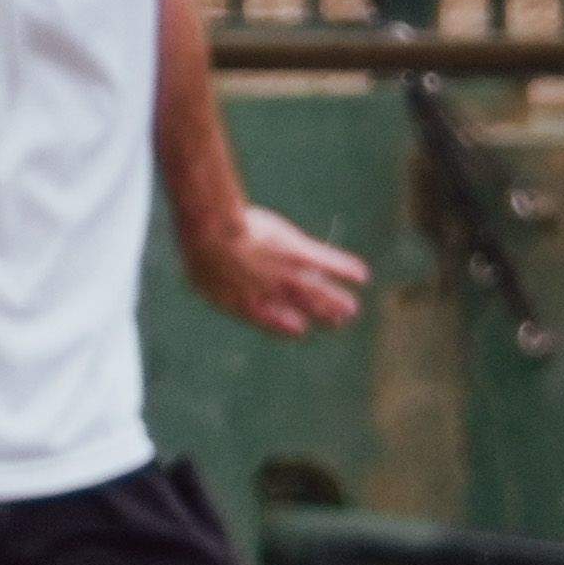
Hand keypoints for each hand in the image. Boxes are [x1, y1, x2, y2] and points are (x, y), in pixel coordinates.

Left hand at [184, 199, 371, 336]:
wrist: (214, 236)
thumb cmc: (201, 252)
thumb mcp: (202, 274)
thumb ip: (213, 282)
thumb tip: (208, 281)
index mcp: (246, 302)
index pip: (271, 319)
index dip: (287, 325)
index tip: (299, 328)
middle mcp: (271, 294)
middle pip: (303, 309)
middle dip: (322, 316)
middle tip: (338, 321)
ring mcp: (286, 275)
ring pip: (319, 293)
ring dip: (338, 301)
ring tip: (352, 309)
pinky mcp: (299, 253)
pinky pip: (327, 264)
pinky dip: (345, 269)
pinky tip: (362, 275)